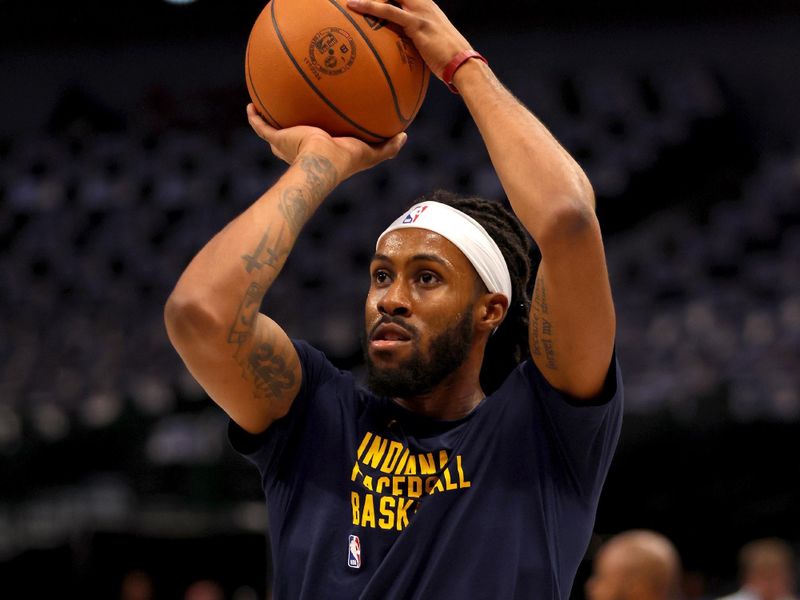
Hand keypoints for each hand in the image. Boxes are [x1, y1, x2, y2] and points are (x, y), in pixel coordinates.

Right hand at [246, 104, 406, 181]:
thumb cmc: (346, 160)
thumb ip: (388, 146)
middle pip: (296, 136)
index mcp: (324, 150)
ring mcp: (287, 144)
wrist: (322, 162)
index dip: (322, 132)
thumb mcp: (372, 152)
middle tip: (295, 110)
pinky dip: (254, 117)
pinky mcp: (277, 139)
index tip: (324, 121)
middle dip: (294, 127)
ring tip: (268, 102)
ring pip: (276, 131)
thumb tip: (405, 136)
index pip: (321, 140)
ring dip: (271, 119)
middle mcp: (303, 149)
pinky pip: (261, 126)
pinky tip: (251, 103)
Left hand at [346, 0, 471, 80]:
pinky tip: (354, 5)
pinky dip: (370, 6)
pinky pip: (388, 11)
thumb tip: (405, 53)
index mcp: (428, 7)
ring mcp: (421, 12)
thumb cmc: (449, 61)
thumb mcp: (433, 46)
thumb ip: (418, 42)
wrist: (463, 64)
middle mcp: (424, 4)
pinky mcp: (416, 24)